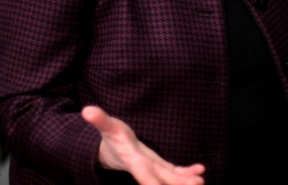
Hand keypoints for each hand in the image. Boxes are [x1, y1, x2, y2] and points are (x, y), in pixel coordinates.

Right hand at [82, 106, 205, 184]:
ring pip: (170, 177)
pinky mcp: (159, 166)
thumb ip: (99, 119)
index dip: (150, 180)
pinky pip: (174, 171)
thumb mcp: (106, 126)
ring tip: (201, 180)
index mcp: (131, 158)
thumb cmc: (110, 136)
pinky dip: (186, 172)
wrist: (113, 150)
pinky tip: (200, 169)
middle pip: (161, 178)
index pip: (141, 171)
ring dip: (185, 180)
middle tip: (198, 184)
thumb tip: (86, 110)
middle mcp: (143, 167)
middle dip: (177, 183)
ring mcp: (153, 168)